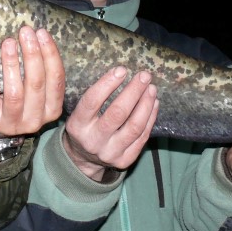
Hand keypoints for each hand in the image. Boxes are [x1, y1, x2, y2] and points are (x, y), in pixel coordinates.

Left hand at [0, 26, 64, 139]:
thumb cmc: (13, 101)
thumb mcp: (33, 93)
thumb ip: (39, 73)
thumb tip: (36, 37)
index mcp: (51, 109)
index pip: (56, 79)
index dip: (50, 54)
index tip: (42, 33)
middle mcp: (35, 119)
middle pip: (37, 83)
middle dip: (32, 54)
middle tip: (25, 32)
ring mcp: (12, 121)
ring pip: (15, 91)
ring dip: (12, 63)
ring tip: (9, 42)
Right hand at [62, 67, 157, 181]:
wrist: (83, 159)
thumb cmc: (84, 126)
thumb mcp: (79, 113)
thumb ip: (95, 98)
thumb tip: (120, 74)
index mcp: (77, 125)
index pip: (92, 101)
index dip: (107, 83)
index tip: (121, 69)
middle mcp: (93, 141)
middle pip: (118, 113)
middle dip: (133, 91)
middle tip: (144, 75)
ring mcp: (110, 153)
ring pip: (134, 127)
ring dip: (146, 104)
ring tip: (151, 88)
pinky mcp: (124, 160)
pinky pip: (142, 137)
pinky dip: (150, 118)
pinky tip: (153, 103)